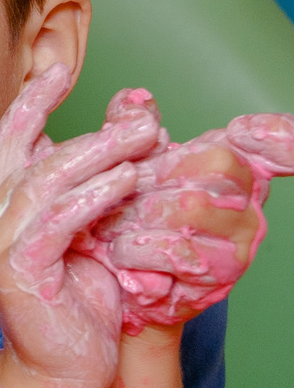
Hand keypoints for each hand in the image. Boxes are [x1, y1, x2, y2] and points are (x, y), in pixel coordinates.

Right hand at [0, 66, 152, 387]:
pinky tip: (127, 183)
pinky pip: (57, 219)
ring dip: (100, 156)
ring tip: (145, 143)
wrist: (61, 370)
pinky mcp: (17, 270)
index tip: (58, 69)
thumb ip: (90, 189)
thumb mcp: (86, 234)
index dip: (29, 103)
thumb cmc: (76, 304)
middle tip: (142, 121)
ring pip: (45, 181)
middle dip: (89, 130)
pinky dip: (94, 196)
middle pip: (28, 153)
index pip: (6, 142)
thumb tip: (119, 137)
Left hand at [76, 99, 291, 330]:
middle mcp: (246, 202)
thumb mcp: (129, 171)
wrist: (122, 287)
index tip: (246, 129)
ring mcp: (238, 240)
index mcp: (231, 170)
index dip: (279, 137)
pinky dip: (136, 249)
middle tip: (117, 196)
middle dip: (152, 178)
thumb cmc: (131, 223)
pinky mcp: (220, 275)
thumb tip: (131, 100)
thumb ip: (130, 131)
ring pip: (190, 207)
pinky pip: (175, 251)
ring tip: (110, 227)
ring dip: (137, 215)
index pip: (277, 148)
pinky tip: (122, 254)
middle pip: (214, 166)